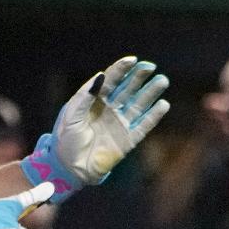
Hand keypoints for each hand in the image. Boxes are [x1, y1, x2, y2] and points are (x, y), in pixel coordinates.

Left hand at [21, 57, 171, 201]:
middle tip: (151, 67)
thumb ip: (85, 96)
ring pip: (139, 104)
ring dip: (151, 92)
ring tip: (162, 81)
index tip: (133, 60)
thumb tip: (101, 75)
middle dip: (140, 77)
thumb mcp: (71, 115)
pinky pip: (143, 126)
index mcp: (94, 99)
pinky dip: (153, 116)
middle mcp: (110, 109)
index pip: (111, 80)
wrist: (69, 168)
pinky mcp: (128, 140)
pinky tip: (163, 105)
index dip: (122, 69)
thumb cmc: (65, 140)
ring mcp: (120, 124)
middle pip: (128, 88)